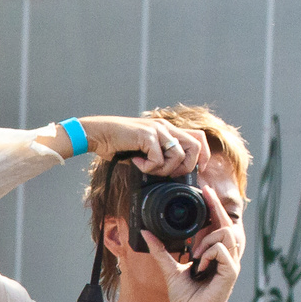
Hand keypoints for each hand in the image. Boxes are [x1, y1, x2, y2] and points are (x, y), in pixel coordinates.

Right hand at [77, 116, 209, 176]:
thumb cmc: (117, 144)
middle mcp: (166, 126)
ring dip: (164, 168)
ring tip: (147, 167)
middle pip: (196, 146)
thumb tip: (173, 175)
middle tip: (168, 173)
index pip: (199, 137)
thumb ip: (160, 158)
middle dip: (186, 166)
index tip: (198, 169)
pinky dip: (148, 166)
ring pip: (178, 155)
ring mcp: (157, 129)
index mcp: (167, 129)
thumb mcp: (144, 151)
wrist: (97, 133)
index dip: (204, 155)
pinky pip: (158, 158)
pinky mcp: (147, 135)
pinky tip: (135, 161)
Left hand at [142, 183, 243, 301]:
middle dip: (213, 212)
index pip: (219, 223)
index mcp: (216, 253)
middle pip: (227, 222)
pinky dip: (207, 254)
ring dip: (206, 240)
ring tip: (195, 257)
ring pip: (226, 231)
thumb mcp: (170, 270)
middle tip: (199, 219)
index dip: (214, 205)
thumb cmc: (187, 299)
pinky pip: (221, 248)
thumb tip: (147, 233)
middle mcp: (227, 255)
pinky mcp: (231, 271)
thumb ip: (161, 251)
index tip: (205, 189)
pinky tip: (200, 266)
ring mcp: (231, 263)